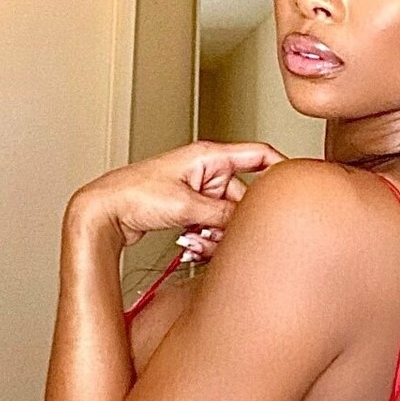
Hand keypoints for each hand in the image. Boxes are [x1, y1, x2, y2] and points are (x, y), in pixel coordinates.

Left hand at [66, 141, 285, 254]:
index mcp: (210, 156)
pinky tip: (192, 245)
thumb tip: (251, 222)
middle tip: (226, 235)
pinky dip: (207, 237)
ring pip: (228, 215)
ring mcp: (199, 190)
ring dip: (218, 233)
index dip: (282, 170)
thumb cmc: (132, 194)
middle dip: (237, 219)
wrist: (102, 211)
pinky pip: (213, 224)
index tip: (296, 190)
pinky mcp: (190, 208)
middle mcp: (207, 170)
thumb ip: (224, 213)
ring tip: (197, 241)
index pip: (260, 155)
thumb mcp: (186, 205)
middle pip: (245, 195)